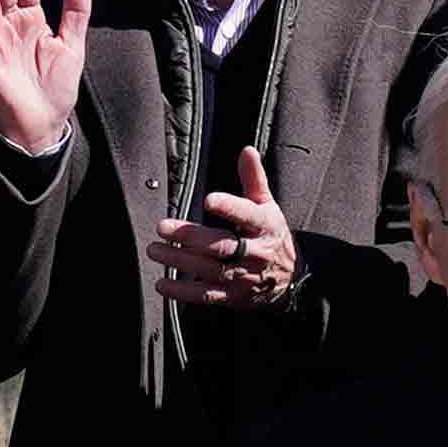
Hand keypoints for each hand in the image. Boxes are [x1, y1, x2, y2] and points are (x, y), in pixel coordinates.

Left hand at [149, 142, 299, 310]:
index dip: (229, 207)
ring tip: (155, 250)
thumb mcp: (268, 205)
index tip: (209, 199)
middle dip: (191, 237)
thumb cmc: (272, 235)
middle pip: (222, 245)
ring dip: (179, 261)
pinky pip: (206, 295)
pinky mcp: (233, 296)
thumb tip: (247, 150)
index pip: (247, 215)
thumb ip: (254, 178)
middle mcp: (255, 252)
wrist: (292, 277)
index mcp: (264, 225)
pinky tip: (163, 283)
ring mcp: (243, 276)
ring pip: (210, 269)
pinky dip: (183, 292)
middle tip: (163, 227)